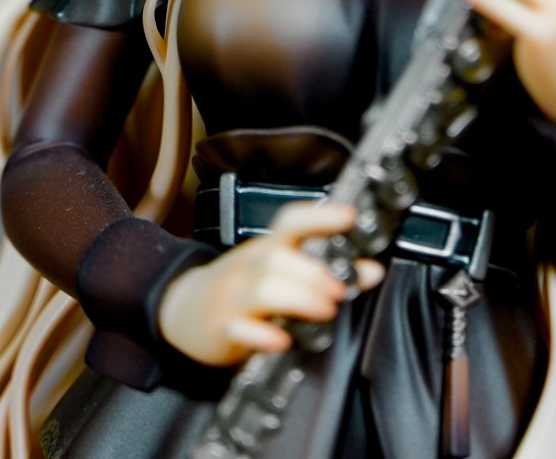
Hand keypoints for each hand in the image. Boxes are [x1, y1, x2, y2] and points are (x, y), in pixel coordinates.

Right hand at [157, 200, 384, 365]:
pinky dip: (262, 335)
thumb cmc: (241, 286)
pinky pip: (240, 329)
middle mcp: (249, 266)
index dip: (321, 216)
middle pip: (278, 256)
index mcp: (266, 248)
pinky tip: (282, 340)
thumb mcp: (279, 273)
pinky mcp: (222, 328)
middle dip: (314, 272)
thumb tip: (372, 270)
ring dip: (299, 298)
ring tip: (325, 310)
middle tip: (341, 288)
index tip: (349, 216)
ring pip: (263, 288)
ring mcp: (233, 296)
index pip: (291, 221)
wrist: (183, 308)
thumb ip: (326, 270)